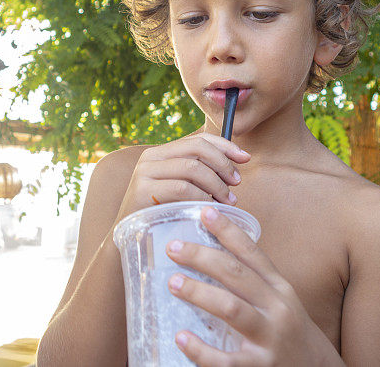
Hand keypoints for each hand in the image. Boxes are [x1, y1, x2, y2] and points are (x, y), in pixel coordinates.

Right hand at [114, 134, 250, 223]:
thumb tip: (239, 160)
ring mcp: (145, 172)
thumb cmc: (166, 214)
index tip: (245, 158)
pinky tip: (210, 207)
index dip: (225, 145)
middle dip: (223, 164)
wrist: (134, 240)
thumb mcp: (184, 188)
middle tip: (236, 183)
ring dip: (217, 184)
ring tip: (228, 200)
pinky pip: (182, 188)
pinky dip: (202, 196)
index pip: (198, 139)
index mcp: (162, 152)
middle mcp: (151, 157)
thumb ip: (202, 173)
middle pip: (197, 148)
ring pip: (192, 167)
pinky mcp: (143, 191)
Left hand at [164, 206, 340, 366]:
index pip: (252, 253)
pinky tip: (182, 337)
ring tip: (174, 282)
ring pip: (231, 309)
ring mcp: (268, 339)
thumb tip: (212, 258)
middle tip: (174, 247)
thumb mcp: (280, 301)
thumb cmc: (289, 333)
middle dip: (203, 257)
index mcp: (279, 289)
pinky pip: (225, 360)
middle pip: (236, 274)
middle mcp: (276, 309)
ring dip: (199, 293)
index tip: (205, 212)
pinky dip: (201, 349)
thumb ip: (254, 282)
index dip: (228, 231)